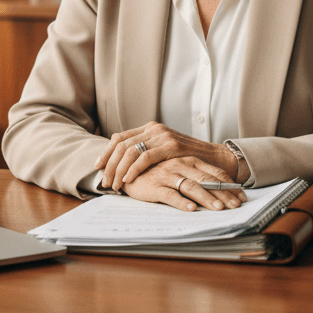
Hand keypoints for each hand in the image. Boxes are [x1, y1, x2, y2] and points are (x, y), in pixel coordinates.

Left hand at [95, 121, 244, 194]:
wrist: (214, 159)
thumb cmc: (187, 160)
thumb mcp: (164, 152)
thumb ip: (147, 151)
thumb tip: (123, 163)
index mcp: (150, 128)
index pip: (120, 138)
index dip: (106, 152)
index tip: (98, 166)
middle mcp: (154, 129)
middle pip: (121, 144)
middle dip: (109, 164)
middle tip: (104, 181)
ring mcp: (162, 136)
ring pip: (130, 151)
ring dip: (118, 169)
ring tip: (114, 185)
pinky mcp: (171, 146)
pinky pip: (145, 157)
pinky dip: (133, 169)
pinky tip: (127, 180)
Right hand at [121, 158, 246, 211]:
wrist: (127, 170)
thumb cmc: (156, 172)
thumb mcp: (178, 170)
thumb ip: (195, 176)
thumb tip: (220, 192)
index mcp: (188, 160)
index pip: (214, 173)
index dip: (229, 185)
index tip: (242, 198)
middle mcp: (179, 165)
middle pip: (206, 180)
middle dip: (223, 194)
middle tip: (236, 206)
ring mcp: (167, 174)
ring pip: (190, 186)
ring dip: (206, 198)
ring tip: (218, 208)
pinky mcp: (154, 185)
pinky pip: (169, 194)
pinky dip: (181, 202)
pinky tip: (191, 209)